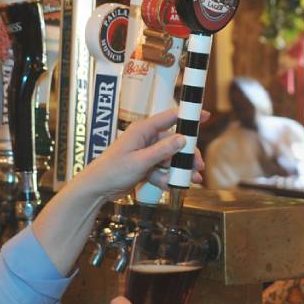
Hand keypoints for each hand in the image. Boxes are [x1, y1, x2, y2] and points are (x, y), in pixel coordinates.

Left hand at [72, 109, 205, 200]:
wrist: (97, 189)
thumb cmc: (112, 170)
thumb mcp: (140, 161)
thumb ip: (162, 151)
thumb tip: (182, 139)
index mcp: (143, 130)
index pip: (170, 118)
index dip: (189, 116)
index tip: (205, 115)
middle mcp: (146, 139)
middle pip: (174, 143)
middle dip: (187, 155)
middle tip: (198, 166)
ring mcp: (146, 153)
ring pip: (170, 159)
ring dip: (180, 170)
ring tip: (192, 180)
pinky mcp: (145, 166)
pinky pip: (162, 170)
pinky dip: (168, 178)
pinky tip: (172, 186)